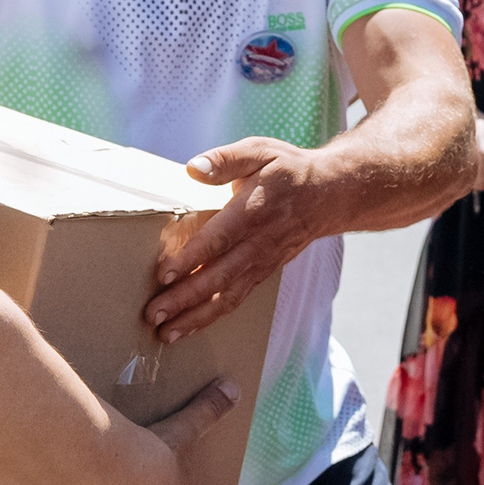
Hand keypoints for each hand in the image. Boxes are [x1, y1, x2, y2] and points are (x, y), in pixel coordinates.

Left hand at [143, 138, 335, 342]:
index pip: (219, 238)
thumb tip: (193, 168)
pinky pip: (236, 299)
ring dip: (196, 317)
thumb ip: (225, 160)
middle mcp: (258, 243)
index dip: (192, 258)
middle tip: (153, 314)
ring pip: (227, 296)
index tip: (165, 274)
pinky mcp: (263, 272)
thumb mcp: (259, 151)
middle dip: (185, 298)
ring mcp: (262, 262)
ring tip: (167, 333)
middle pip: (219, 276)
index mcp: (253, 210)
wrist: (330, 195)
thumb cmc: (288, 169)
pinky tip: (189, 327)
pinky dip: (212, 317)